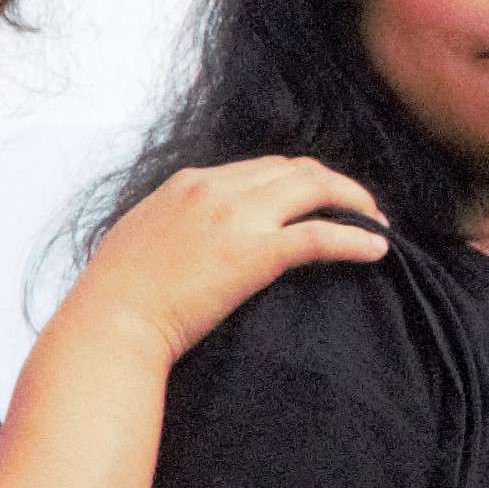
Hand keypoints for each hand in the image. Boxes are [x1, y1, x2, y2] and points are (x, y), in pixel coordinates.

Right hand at [64, 156, 391, 363]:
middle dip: (335, 185)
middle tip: (359, 210)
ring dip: (354, 202)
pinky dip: (356, 237)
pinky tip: (377, 249)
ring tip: (376, 224)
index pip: (261, 167)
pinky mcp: (254, 252)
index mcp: (189, 182)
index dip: (298, 181)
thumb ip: (176, 224)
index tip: (317, 203)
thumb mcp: (143, 237)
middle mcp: (216, 187)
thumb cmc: (117, 294)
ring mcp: (236, 217)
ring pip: (317, 187)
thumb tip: (195, 237)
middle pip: (296, 168)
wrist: (111, 320)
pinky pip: (321, 234)